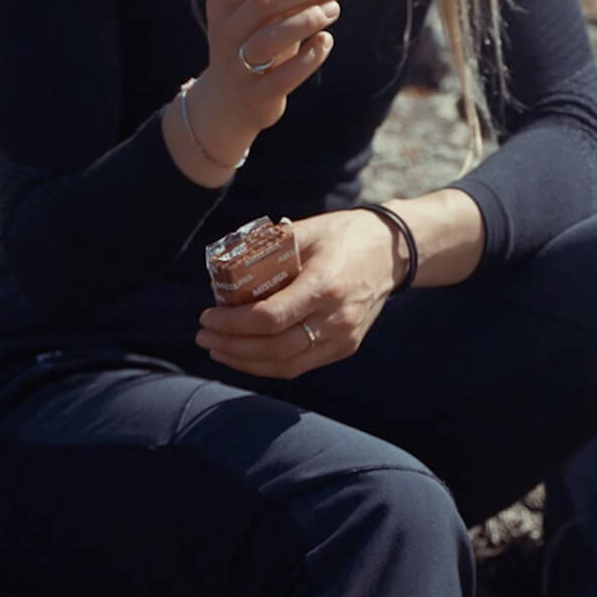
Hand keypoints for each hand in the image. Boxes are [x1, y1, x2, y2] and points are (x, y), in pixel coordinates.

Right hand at [184, 0, 351, 161]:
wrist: (230, 101)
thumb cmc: (256, 43)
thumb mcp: (263, 15)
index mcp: (223, 0)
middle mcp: (224, 30)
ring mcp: (237, 64)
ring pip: (271, 36)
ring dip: (308, 18)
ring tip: (335, 7)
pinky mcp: (256, 95)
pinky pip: (285, 75)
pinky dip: (310, 57)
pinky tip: (327, 41)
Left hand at [195, 208, 403, 378]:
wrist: (392, 252)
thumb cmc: (344, 235)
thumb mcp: (307, 230)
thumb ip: (268, 249)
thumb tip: (224, 266)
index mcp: (324, 285)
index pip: (270, 318)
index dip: (233, 324)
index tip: (207, 316)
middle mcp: (336, 318)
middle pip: (274, 348)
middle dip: (232, 346)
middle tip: (203, 336)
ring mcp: (343, 338)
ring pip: (286, 365)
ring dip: (245, 362)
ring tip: (217, 350)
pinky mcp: (344, 348)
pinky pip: (300, 365)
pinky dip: (267, 365)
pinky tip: (244, 355)